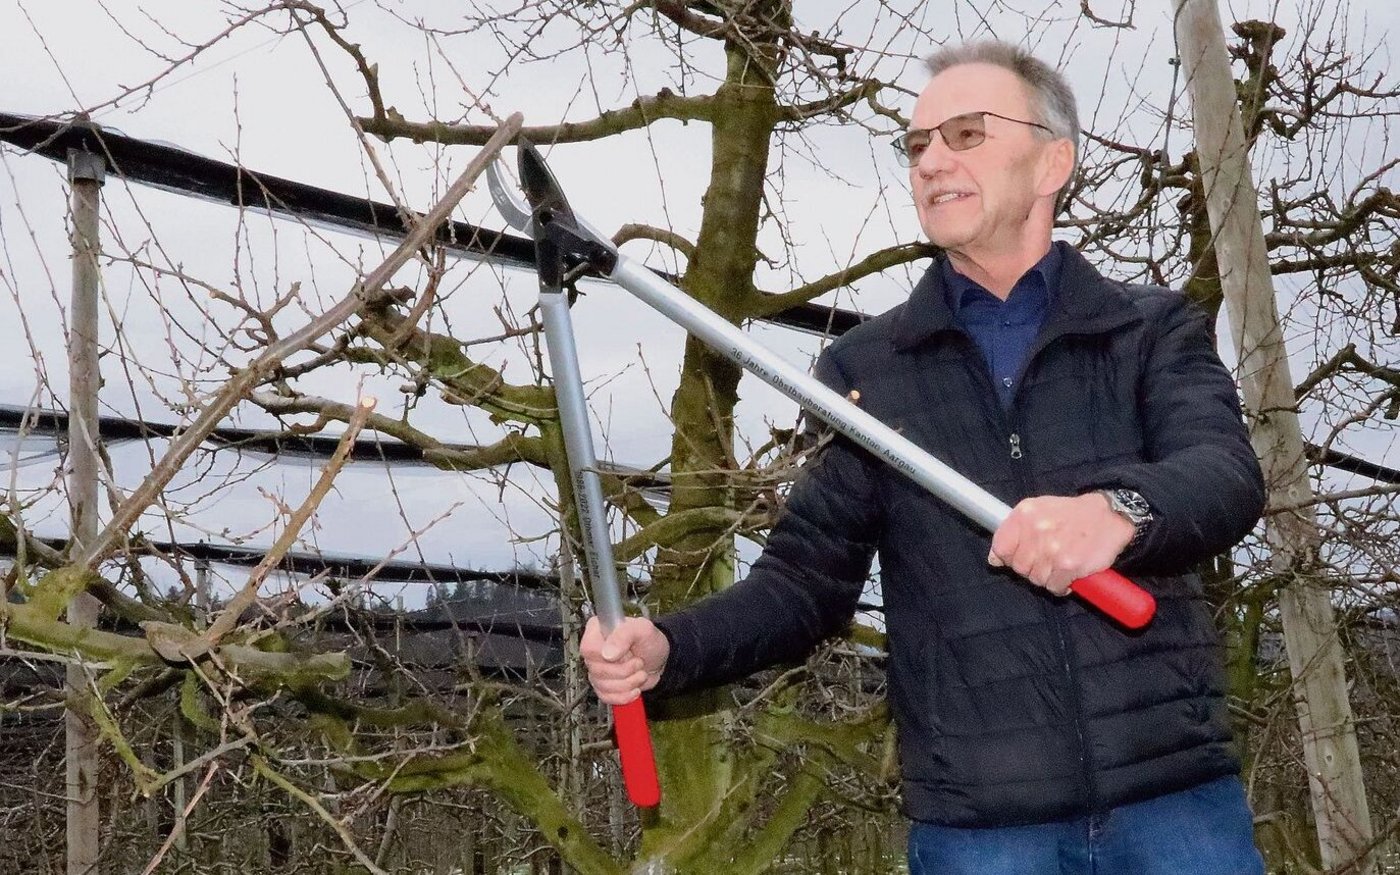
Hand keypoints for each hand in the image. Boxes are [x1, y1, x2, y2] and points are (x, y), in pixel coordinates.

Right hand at [580, 616, 669, 704]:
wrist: (660, 662)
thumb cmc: (650, 642)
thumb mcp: (643, 630)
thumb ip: (624, 634)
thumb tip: (607, 653)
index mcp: (598, 631)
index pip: (589, 648)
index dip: (607, 656)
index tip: (625, 654)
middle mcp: (594, 651)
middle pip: (597, 670)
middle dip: (625, 671)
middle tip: (638, 662)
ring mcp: (596, 670)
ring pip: (602, 686)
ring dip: (628, 683)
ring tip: (639, 672)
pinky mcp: (602, 686)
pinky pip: (606, 697)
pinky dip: (625, 695)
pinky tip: (634, 687)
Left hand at [988, 493, 1134, 595]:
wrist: (1108, 515)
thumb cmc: (1071, 514)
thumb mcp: (1037, 510)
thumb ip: (1013, 531)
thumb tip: (994, 559)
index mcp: (1025, 514)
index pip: (1000, 547)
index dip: (1008, 558)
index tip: (1019, 558)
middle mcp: (1036, 531)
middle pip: (1019, 567)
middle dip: (1032, 568)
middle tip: (1047, 560)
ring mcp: (1052, 549)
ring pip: (1036, 579)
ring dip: (1048, 577)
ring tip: (1060, 563)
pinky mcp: (1068, 565)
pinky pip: (1054, 587)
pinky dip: (1061, 585)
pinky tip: (1069, 574)